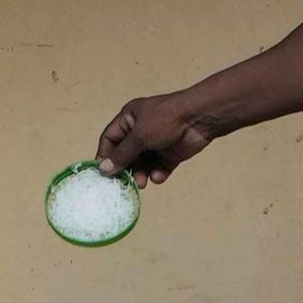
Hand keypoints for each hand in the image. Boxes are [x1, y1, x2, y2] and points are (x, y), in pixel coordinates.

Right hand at [97, 93, 211, 181]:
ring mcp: (156, 143)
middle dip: (125, 168)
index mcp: (129, 119)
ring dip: (140, 173)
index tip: (103, 173)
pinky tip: (158, 176)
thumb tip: (103, 169)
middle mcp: (140, 131)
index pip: (110, 139)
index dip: (105, 155)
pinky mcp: (170, 154)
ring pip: (142, 164)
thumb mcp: (139, 135)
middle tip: (123, 183)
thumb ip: (122, 154)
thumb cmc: (165, 119)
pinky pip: (159, 167)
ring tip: (142, 182)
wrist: (199, 119)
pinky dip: (157, 174)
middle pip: (126, 154)